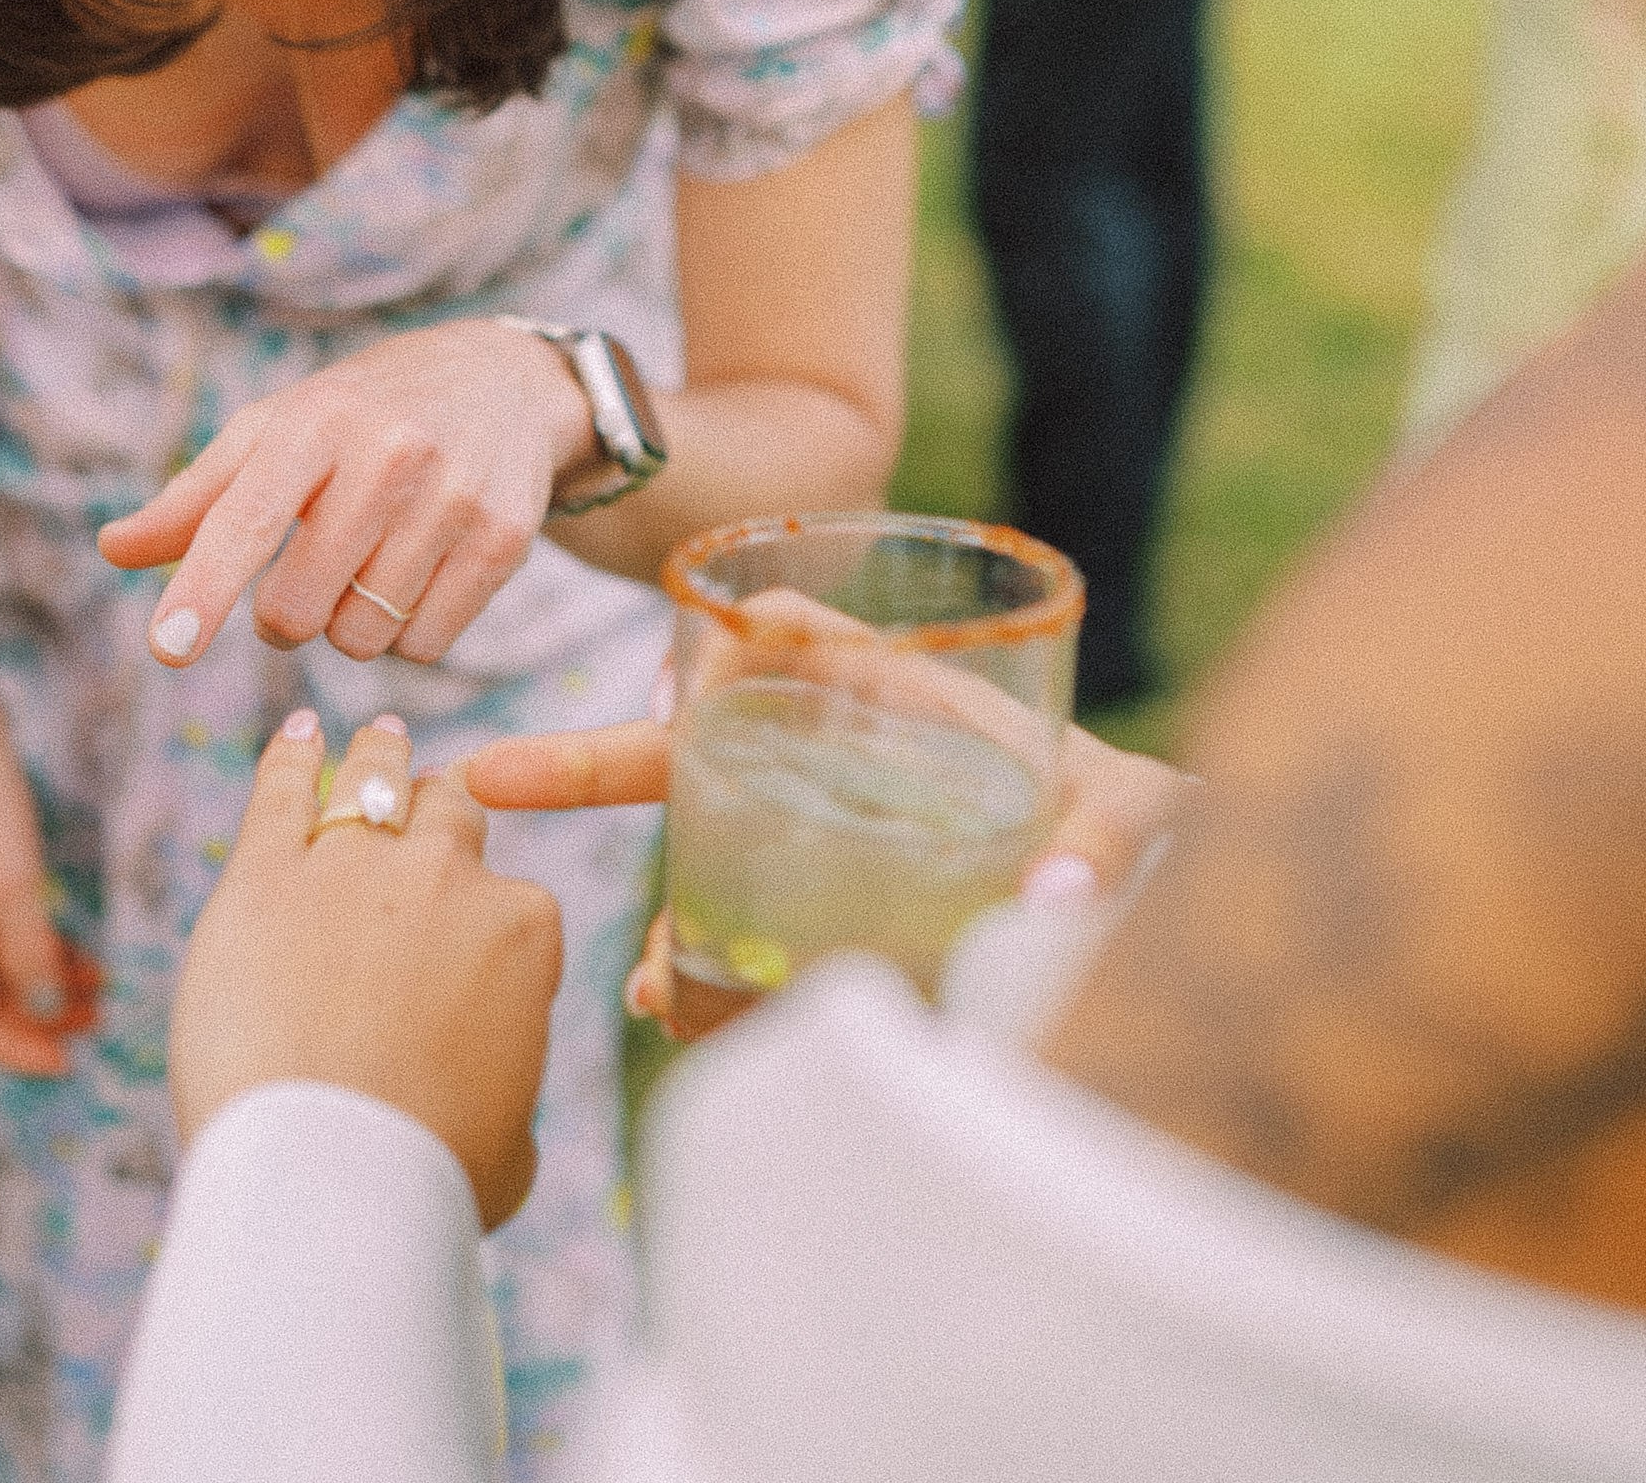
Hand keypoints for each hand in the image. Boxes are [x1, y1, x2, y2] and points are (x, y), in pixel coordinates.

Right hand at [0, 714, 99, 1075]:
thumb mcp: (12, 878)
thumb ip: (26, 948)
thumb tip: (40, 1012)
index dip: (19, 1050)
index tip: (67, 1064)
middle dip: (38, 1022)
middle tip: (95, 1028)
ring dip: (45, 987)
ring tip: (99, 993)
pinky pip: (1, 938)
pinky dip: (39, 952)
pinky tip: (78, 954)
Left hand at [99, 318, 594, 667]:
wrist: (501, 381)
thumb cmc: (362, 413)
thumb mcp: (276, 429)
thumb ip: (195, 497)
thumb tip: (112, 550)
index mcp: (316, 421)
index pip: (246, 520)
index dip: (202, 589)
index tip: (166, 648)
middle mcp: (390, 455)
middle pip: (297, 609)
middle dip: (284, 616)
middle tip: (306, 574)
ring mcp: (454, 498)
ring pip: (362, 637)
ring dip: (350, 624)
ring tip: (371, 563)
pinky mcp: (505, 539)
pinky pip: (425, 645)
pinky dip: (408, 633)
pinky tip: (418, 575)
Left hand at [171, 712, 562, 1228]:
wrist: (331, 1173)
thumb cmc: (427, 1175)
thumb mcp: (512, 1144)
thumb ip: (509, 1090)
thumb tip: (497, 1104)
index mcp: (522, 925)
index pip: (509, 896)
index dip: (480, 923)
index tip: (457, 948)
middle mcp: (447, 875)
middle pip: (451, 812)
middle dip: (440, 810)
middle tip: (428, 800)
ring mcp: (355, 865)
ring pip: (375, 781)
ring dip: (380, 758)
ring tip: (378, 739)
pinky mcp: (266, 874)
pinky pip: (282, 789)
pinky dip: (290, 755)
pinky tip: (297, 735)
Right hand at [465, 648, 1198, 1041]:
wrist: (1150, 899)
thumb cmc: (1140, 825)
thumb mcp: (1138, 808)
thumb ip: (1112, 837)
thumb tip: (1057, 901)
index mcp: (906, 705)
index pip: (798, 642)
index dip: (737, 633)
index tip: (682, 652)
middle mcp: (845, 765)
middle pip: (708, 744)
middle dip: (604, 762)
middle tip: (496, 777)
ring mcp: (826, 845)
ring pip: (711, 852)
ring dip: (665, 902)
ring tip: (654, 983)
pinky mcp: (833, 926)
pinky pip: (745, 939)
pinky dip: (706, 975)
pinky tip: (682, 1011)